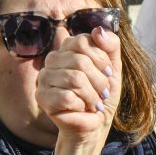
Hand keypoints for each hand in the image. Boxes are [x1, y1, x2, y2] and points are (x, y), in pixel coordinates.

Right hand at [35, 26, 122, 154]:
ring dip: (92, 95)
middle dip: (99, 81)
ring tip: (94, 102)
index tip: (107, 73)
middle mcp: (53, 59)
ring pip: (75, 79)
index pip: (83, 41)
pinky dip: (82, 105)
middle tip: (103, 93)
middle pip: (80, 61)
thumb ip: (110, 45)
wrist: (96, 124)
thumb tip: (98, 30)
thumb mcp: (113, 67)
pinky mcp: (42, 97)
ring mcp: (44, 78)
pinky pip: (66, 97)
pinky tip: (82, 109)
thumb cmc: (102, 95)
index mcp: (68, 48)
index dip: (101, 59)